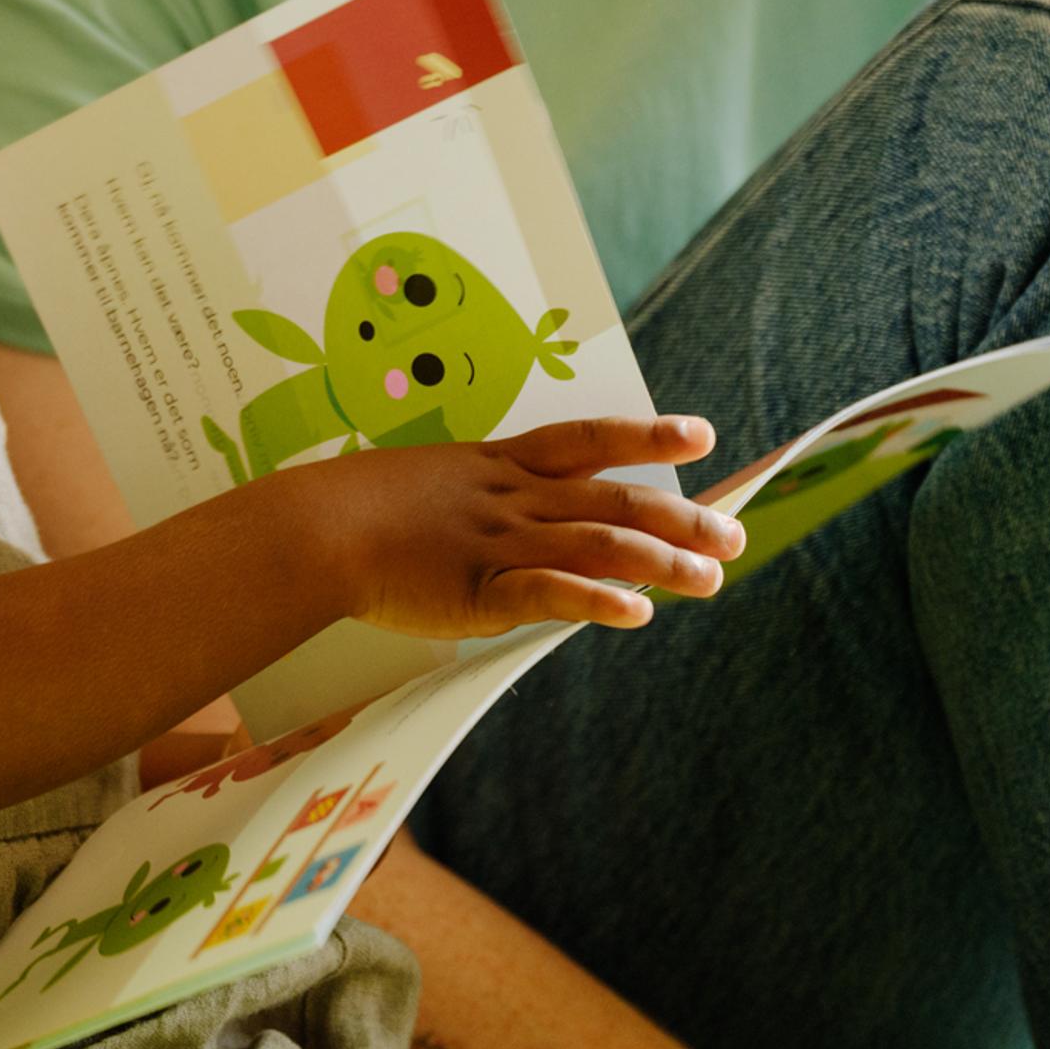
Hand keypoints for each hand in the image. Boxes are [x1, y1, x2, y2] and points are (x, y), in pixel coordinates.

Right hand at [316, 416, 734, 637]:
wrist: (316, 528)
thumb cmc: (357, 508)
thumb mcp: (427, 483)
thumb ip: (476, 499)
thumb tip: (506, 518)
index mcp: (499, 465)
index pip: (588, 440)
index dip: (646, 436)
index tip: (701, 435)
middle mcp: (512, 498)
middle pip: (614, 499)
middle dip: (682, 516)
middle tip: (733, 535)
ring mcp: (500, 542)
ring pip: (599, 543)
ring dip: (663, 561)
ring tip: (712, 578)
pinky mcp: (481, 590)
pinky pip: (552, 592)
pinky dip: (599, 600)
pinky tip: (639, 613)